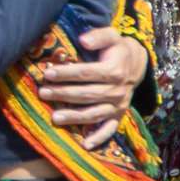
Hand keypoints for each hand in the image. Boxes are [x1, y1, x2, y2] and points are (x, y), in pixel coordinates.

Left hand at [35, 26, 149, 147]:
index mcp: (114, 71)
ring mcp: (118, 105)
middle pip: (86, 94)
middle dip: (63, 94)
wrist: (136, 63)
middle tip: (43, 92)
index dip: (66, 73)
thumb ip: (98, 36)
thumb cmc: (116, 48)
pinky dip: (99, 138)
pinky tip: (85, 145)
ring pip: (94, 113)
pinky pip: (110, 129)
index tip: (47, 73)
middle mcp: (117, 91)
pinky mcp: (118, 115)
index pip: (86, 74)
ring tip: (54, 117)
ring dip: (74, 117)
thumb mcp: (111, 36)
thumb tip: (83, 41)